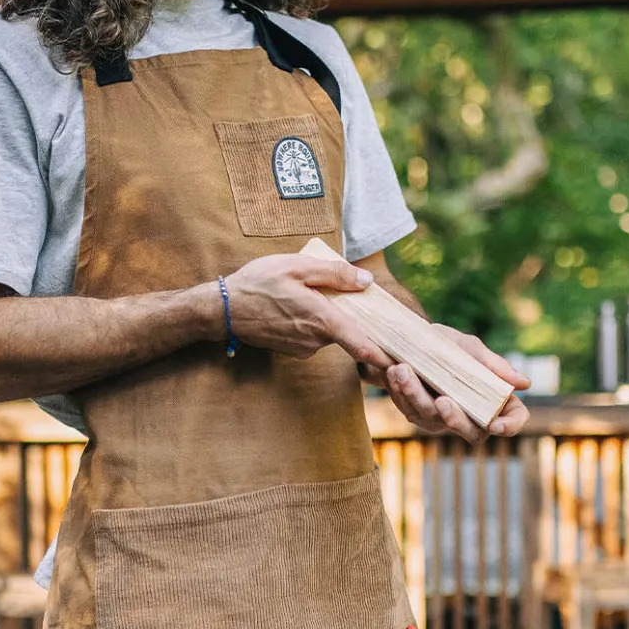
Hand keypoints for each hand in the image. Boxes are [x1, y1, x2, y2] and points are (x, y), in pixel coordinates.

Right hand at [222, 254, 398, 372]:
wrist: (222, 310)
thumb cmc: (258, 284)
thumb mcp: (297, 267)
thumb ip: (334, 273)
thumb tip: (366, 280)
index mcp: (322, 319)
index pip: (363, 344)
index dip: (387, 354)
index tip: (406, 361)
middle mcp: (316, 339)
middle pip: (349, 332)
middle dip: (355, 319)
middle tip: (354, 301)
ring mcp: (304, 347)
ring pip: (331, 333)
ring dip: (330, 318)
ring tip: (311, 296)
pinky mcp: (294, 350)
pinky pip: (315, 336)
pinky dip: (315, 323)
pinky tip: (297, 307)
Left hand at [370, 326, 530, 444]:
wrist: (409, 340)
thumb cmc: (447, 345)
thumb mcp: (469, 348)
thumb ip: (492, 365)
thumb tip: (524, 384)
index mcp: (493, 399)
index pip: (512, 419)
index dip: (510, 426)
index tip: (496, 425)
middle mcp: (470, 415)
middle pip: (473, 434)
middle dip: (455, 419)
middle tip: (442, 400)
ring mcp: (443, 418)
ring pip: (432, 419)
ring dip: (416, 395)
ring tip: (403, 370)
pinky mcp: (417, 414)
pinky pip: (409, 410)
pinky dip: (400, 390)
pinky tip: (394, 372)